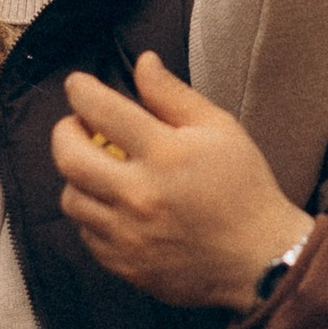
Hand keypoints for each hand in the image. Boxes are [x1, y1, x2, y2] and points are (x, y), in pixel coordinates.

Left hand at [54, 53, 312, 309]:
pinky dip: (92, 213)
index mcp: (165, 155)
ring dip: (77, 176)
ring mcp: (128, 235)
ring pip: (71, 199)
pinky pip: (86, 234)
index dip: (81, 91)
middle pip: (68, 158)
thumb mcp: (220, 129)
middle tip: (78, 126)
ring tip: (98, 168)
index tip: (78, 85)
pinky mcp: (124, 265)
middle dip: (64, 132)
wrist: (262, 259)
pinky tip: (113, 204)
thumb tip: (142, 63)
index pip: (102, 111)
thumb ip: (173, 95)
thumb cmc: (244, 189)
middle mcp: (139, 195)